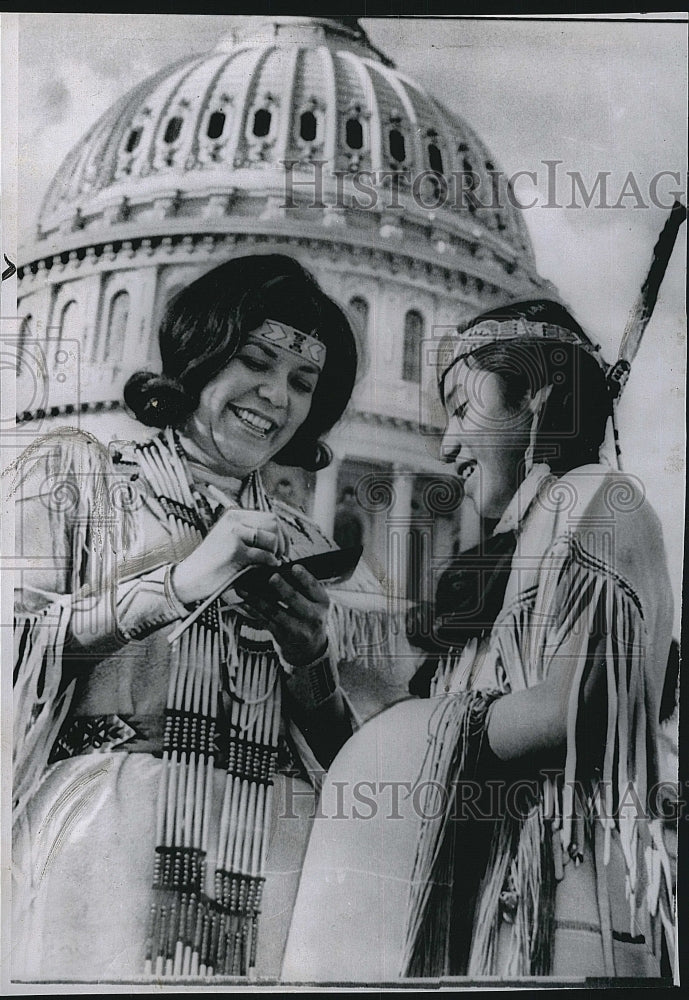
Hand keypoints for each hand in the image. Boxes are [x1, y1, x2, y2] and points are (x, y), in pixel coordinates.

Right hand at [171, 509, 286, 604]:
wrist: (190, 578)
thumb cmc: (214, 564)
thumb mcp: (231, 541)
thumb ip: (252, 535)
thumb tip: (282, 540)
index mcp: (234, 515)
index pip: (270, 517)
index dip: (283, 534)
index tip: (284, 550)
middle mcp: (234, 520)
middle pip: (274, 524)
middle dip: (282, 543)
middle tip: (280, 558)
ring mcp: (234, 534)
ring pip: (271, 538)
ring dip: (276, 553)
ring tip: (271, 563)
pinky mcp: (235, 550)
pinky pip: (264, 555)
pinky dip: (271, 563)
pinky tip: (269, 568)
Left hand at [235, 564, 329, 666]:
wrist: (309, 647)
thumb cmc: (309, 615)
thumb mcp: (315, 601)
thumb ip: (303, 585)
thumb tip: (282, 562)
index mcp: (322, 602)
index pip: (314, 587)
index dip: (304, 577)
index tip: (294, 567)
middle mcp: (311, 616)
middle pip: (294, 600)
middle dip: (282, 588)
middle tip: (272, 577)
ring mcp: (296, 628)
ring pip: (274, 610)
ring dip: (257, 598)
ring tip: (244, 588)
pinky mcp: (281, 635)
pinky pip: (264, 620)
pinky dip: (252, 610)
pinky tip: (243, 602)